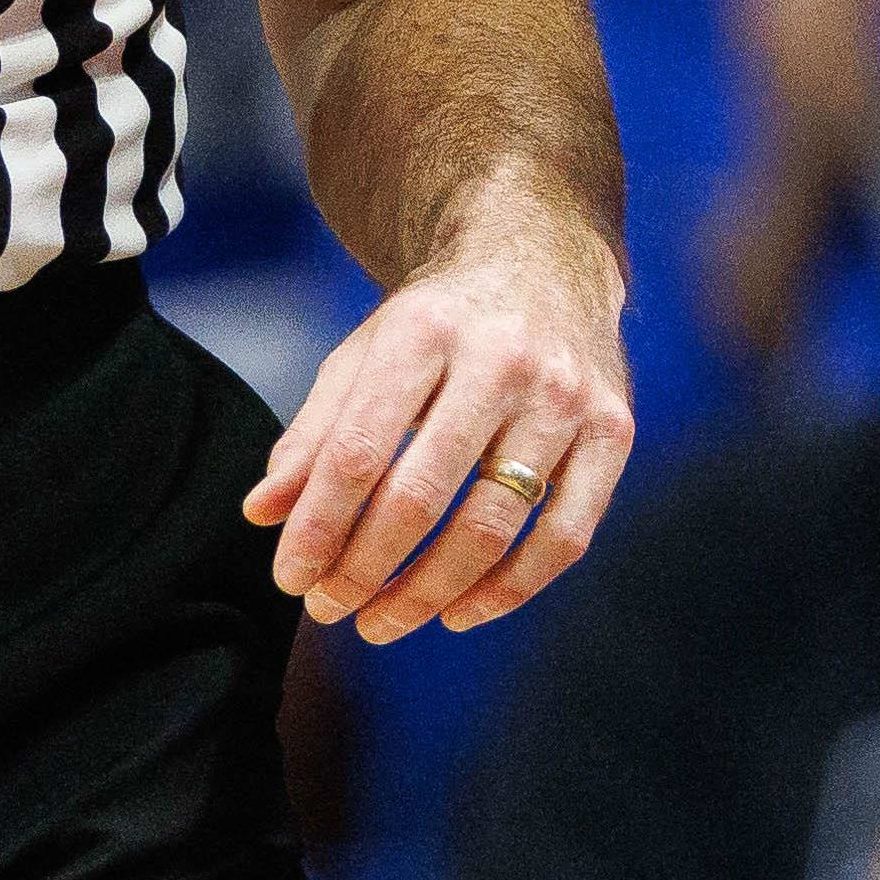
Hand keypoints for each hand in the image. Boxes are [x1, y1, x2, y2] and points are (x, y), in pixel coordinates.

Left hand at [247, 193, 629, 640]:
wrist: (543, 257)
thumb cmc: (439, 323)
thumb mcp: (367, 354)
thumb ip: (315, 433)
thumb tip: (264, 514)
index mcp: (426, 330)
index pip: (360, 451)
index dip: (319, 527)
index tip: (291, 579)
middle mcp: (504, 358)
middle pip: (422, 496)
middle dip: (366, 569)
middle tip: (329, 609)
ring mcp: (567, 395)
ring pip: (494, 527)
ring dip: (429, 592)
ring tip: (382, 622)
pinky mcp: (615, 429)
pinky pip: (565, 536)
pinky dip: (510, 590)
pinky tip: (460, 613)